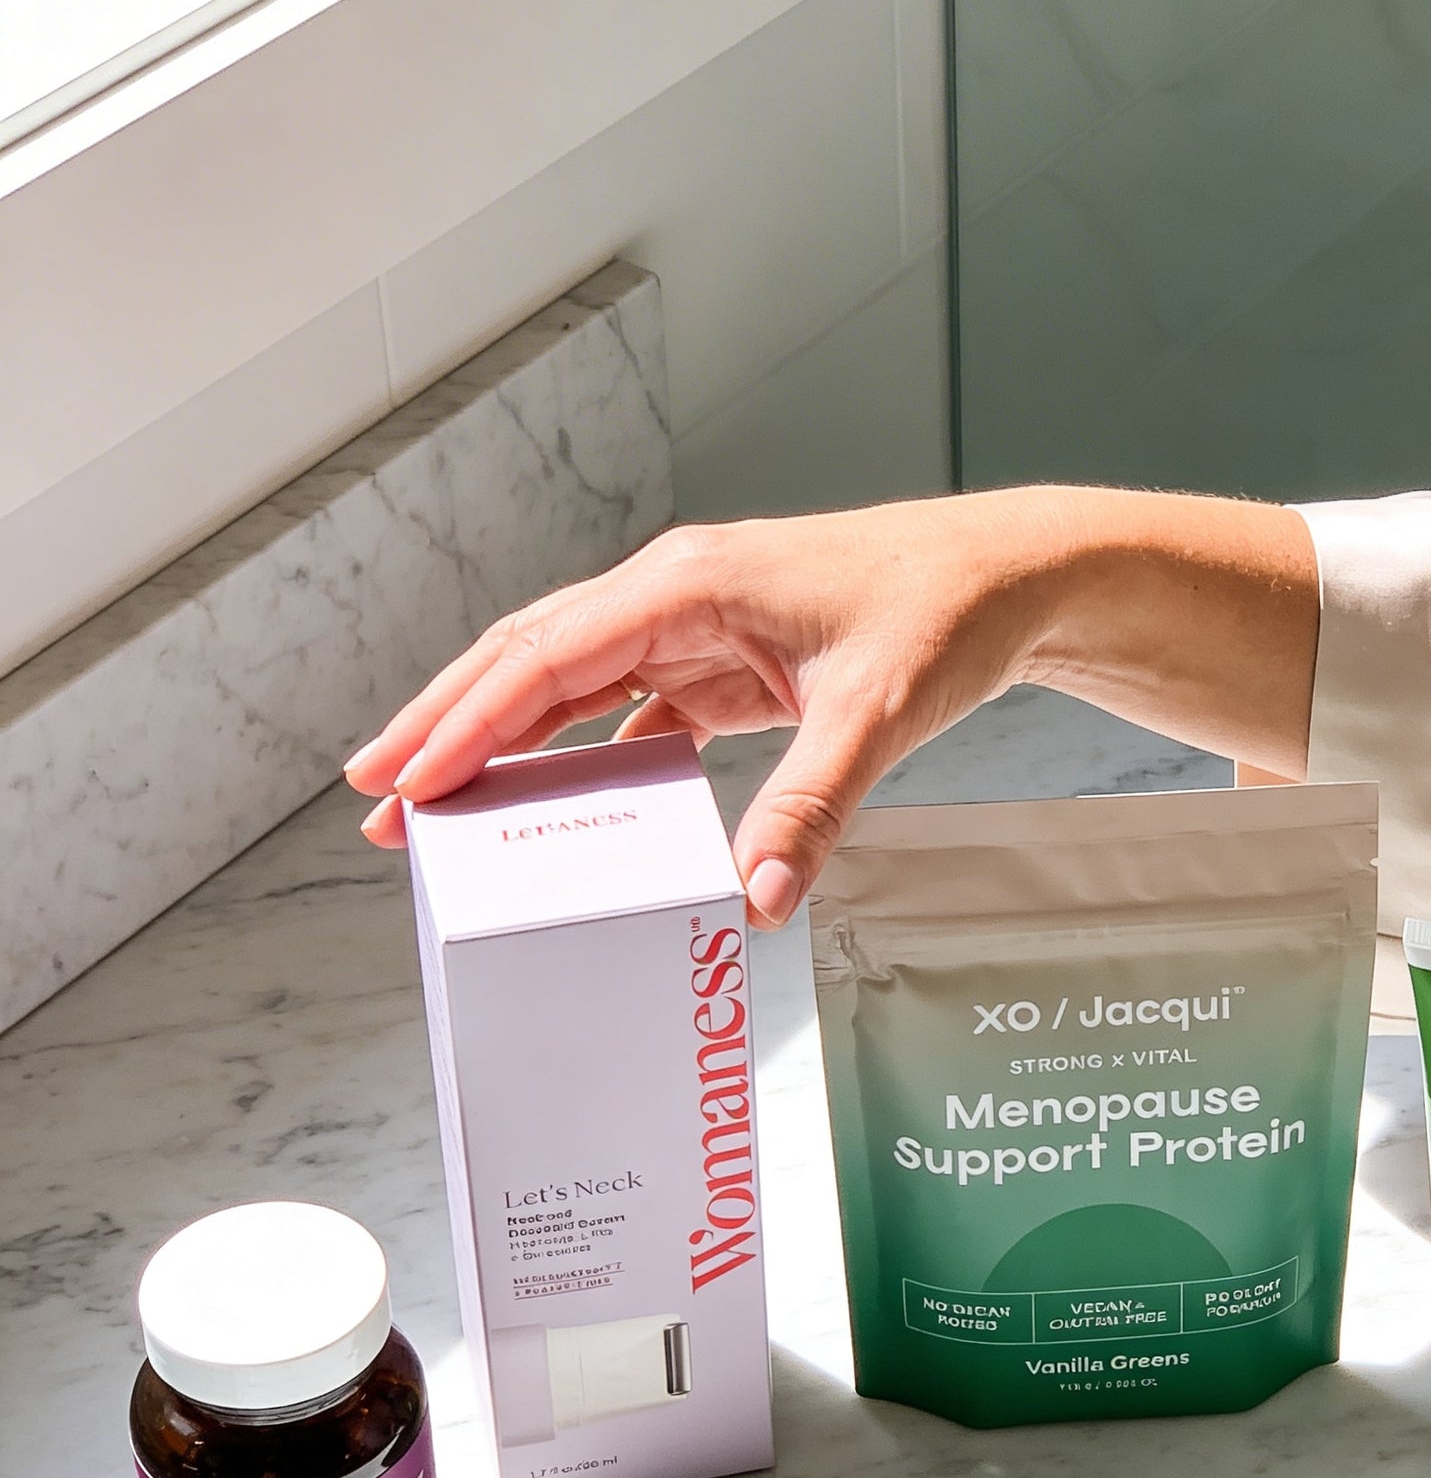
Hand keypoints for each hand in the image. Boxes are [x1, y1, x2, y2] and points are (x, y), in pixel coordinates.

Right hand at [342, 487, 1317, 921]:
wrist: (1009, 576)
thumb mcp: (880, 714)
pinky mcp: (723, 661)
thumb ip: (812, 807)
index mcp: (688, 587)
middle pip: (528, 660)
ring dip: (500, 740)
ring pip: (567, 683)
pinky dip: (577, 754)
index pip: (547, 656)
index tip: (405, 777)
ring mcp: (693, 626)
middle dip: (447, 726)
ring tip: (432, 805)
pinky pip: (626, 709)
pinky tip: (549, 808)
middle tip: (375, 797)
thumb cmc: (945, 615)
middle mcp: (673, 595)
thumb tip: (756, 901)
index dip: (467, 719)